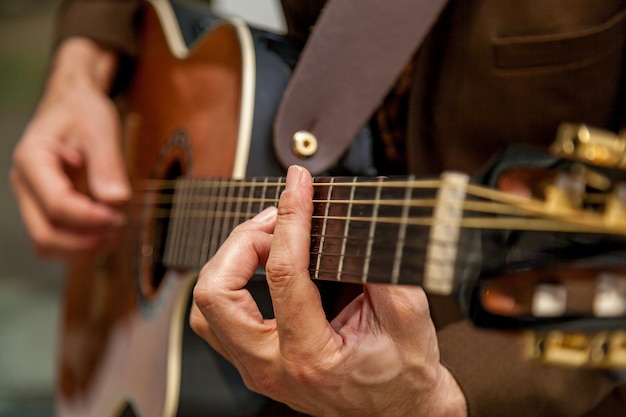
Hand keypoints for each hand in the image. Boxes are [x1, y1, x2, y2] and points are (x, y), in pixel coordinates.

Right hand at [10, 38, 130, 259]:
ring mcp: (33, 201)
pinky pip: (59, 241)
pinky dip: (84, 244)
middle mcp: (26, 185)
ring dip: (85, 248)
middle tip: (119, 226)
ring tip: (116, 230)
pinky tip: (108, 230)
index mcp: (33, 159)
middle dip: (87, 240)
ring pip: (48, 245)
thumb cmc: (83, 112)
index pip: (56, 203)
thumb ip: (107, 164)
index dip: (90, 217)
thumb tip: (116, 201)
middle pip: (46, 235)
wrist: (72, 106)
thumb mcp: (100, 128)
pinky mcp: (46, 210)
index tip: (118, 215)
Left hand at [191, 166, 466, 416]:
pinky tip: (259, 262)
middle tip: (277, 217)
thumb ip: (384, 270)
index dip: (290, 218)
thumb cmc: (404, 372)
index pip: (284, 274)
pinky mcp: (253, 362)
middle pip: (217, 294)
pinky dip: (230, 280)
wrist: (399, 412)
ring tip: (267, 236)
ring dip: (230, 260)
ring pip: (206, 307)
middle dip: (243, 240)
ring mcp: (256, 368)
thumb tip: (350, 222)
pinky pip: (216, 318)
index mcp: (310, 357)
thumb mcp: (410, 318)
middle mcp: (271, 367)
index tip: (298, 185)